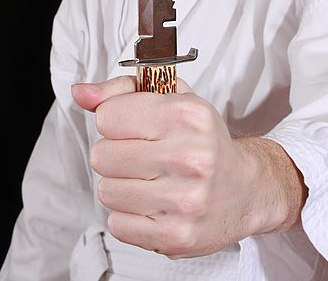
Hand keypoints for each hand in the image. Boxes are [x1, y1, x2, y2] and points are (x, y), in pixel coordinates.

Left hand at [72, 76, 305, 257]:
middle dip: (115, 153)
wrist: (246, 189)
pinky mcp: (175, 236)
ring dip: (121, 185)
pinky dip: (129, 214)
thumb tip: (81, 93)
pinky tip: (154, 203)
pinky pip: (117, 223)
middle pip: (102, 155)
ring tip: (150, 180)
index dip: (115, 120)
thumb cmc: (206, 142)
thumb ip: (124, 91)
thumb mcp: (174, 101)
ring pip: (106, 190)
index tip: (134, 125)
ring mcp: (183, 200)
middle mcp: (189, 156)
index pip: (108, 115)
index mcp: (188, 115)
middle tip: (142, 155)